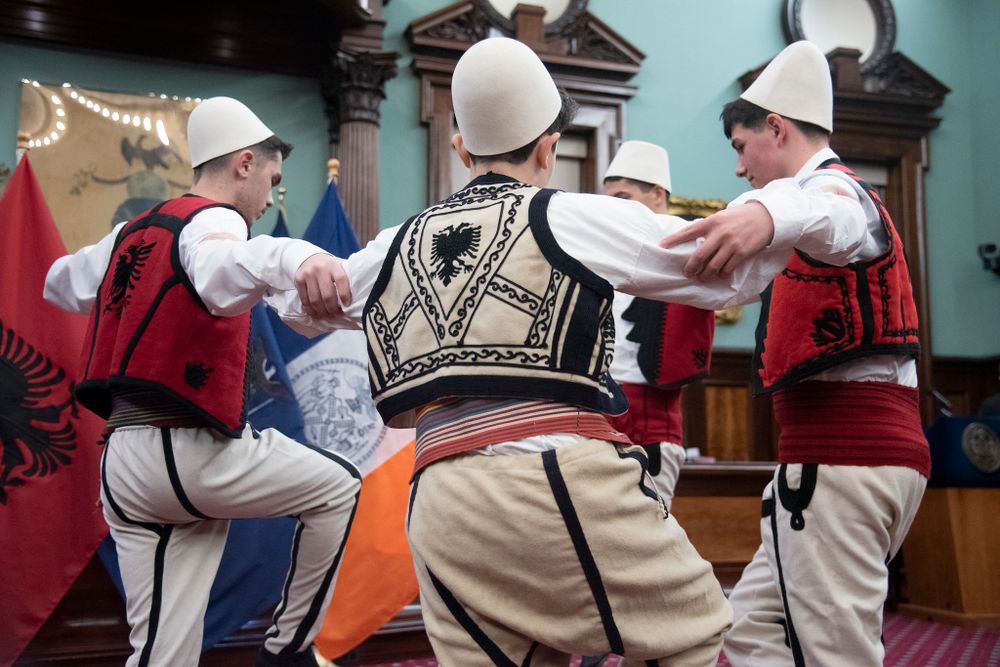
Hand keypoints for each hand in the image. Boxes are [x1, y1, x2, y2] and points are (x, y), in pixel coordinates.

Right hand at [294, 253, 352, 319]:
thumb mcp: (339, 267)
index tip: (347, 305)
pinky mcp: (299, 279)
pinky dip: (310, 309)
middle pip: (327, 295)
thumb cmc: (329, 267)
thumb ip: (346, 279)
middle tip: (336, 314)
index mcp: (334, 266)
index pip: (341, 280)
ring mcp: (308, 274)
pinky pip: (304, 299)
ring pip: (315, 300)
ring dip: (321, 312)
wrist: (310, 258)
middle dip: (332, 309)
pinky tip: (315, 313)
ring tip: (326, 316)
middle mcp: (321, 269)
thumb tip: (356, 298)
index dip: (345, 295)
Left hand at [659, 202, 774, 278]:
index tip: (662, 246)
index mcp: (711, 222)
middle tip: (687, 273)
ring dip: (705, 275)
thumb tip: (690, 240)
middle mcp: (720, 233)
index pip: (688, 231)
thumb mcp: (721, 217)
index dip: (674, 240)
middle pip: (699, 256)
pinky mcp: (742, 253)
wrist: (765, 216)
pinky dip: (721, 275)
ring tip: (702, 277)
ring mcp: (731, 244)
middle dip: (690, 268)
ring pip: (712, 266)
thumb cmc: (738, 218)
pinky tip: (719, 275)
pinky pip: (727, 269)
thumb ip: (708, 227)